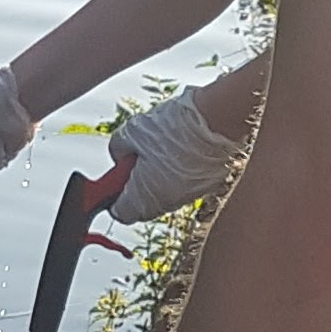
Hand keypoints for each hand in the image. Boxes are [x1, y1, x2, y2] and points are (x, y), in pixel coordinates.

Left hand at [108, 84, 244, 220]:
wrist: (219, 120)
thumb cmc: (174, 129)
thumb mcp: (132, 131)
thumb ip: (118, 149)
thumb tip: (120, 156)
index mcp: (142, 200)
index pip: (118, 211)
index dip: (112, 194)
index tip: (113, 176)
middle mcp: (166, 205)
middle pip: (142, 202)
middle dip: (136, 181)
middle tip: (137, 154)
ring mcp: (189, 197)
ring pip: (164, 191)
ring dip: (158, 173)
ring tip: (162, 144)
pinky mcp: (208, 186)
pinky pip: (185, 182)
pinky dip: (179, 168)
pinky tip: (182, 144)